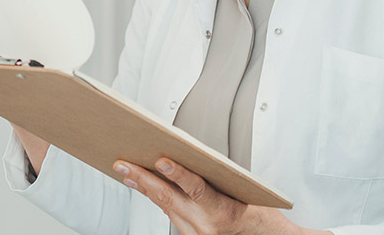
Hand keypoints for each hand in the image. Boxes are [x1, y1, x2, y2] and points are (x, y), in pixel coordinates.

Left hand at [116, 158, 316, 234]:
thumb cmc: (260, 216)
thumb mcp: (243, 191)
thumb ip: (215, 177)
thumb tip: (188, 157)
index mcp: (222, 212)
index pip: (196, 189)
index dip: (177, 174)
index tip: (161, 160)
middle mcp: (205, 227)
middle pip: (168, 199)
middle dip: (143, 179)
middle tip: (123, 164)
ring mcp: (195, 234)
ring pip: (165, 206)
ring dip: (144, 188)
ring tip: (127, 171)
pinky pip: (170, 214)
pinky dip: (157, 198)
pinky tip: (144, 186)